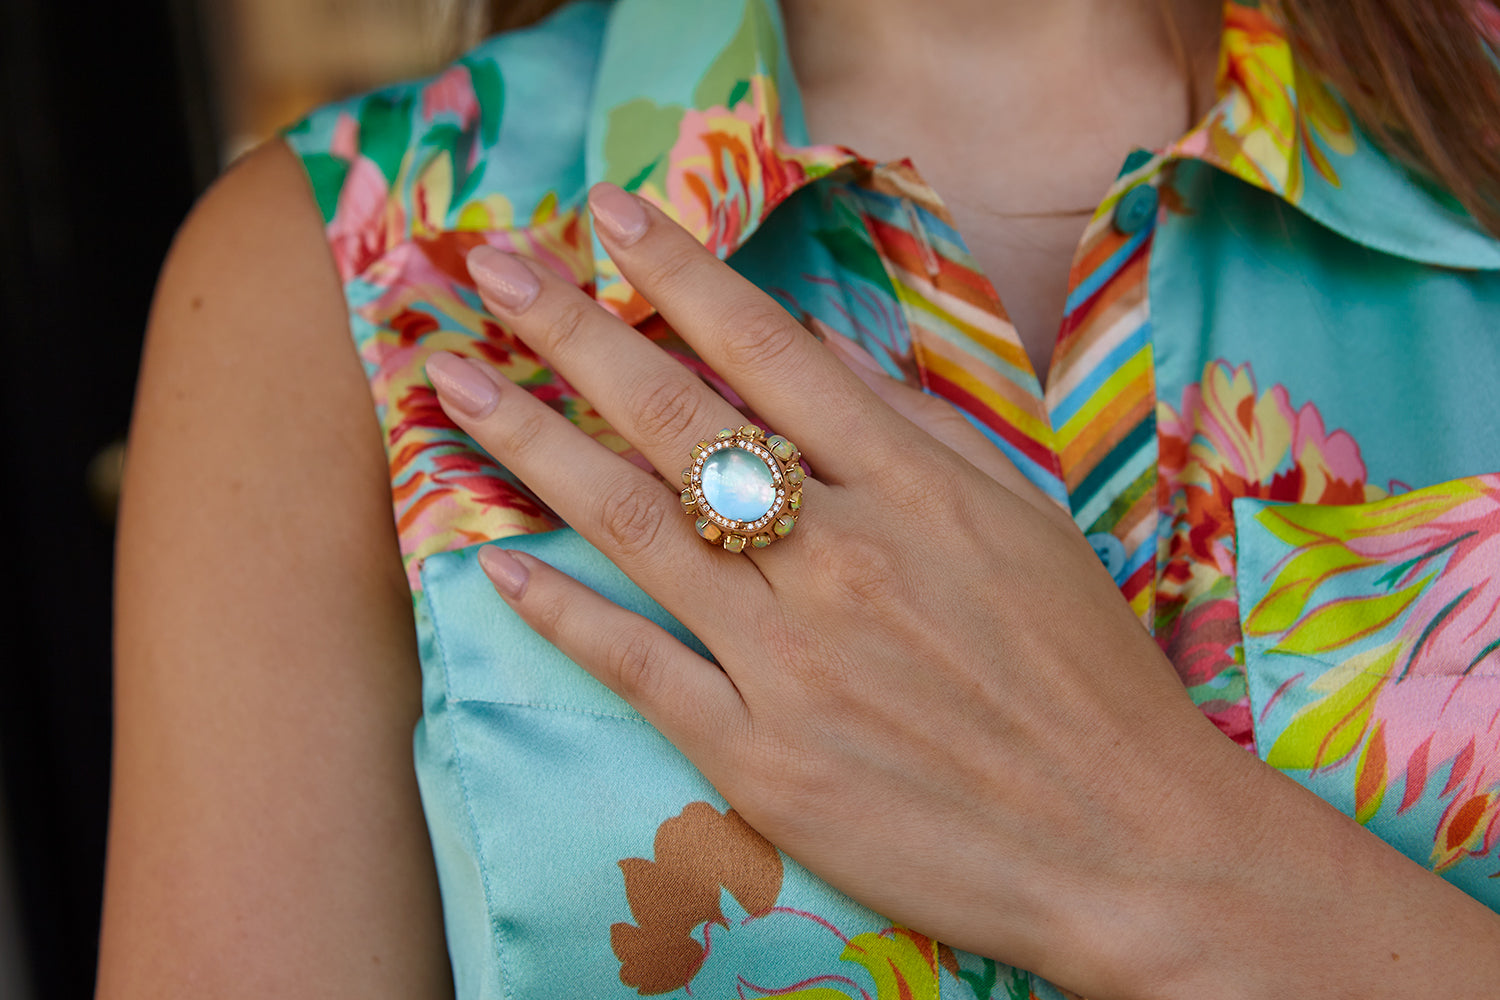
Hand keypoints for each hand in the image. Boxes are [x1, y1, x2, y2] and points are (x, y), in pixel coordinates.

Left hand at [424, 184, 1499, 997]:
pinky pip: (640, 665)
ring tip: (456, 384)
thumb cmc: (1087, 678)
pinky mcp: (763, 756)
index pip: (776, 353)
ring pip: (636, 528)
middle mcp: (845, 558)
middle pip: (681, 421)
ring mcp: (795, 661)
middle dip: (575, 330)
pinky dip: (563, 613)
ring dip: (534, 446)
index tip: (615, 217)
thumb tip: (830, 367)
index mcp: (920, 490)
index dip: (686, 275)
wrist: (1126, 842)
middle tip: (495, 269)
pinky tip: (497, 566)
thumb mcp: (1028, 526)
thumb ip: (926, 440)